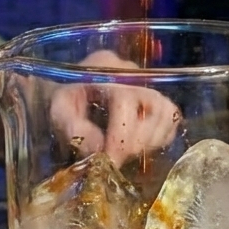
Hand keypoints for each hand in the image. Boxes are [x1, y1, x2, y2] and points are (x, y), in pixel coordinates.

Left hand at [49, 51, 180, 167]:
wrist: (71, 93)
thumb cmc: (64, 101)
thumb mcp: (57, 112)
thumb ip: (72, 128)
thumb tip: (99, 149)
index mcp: (106, 67)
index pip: (126, 99)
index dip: (121, 134)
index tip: (110, 159)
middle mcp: (132, 71)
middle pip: (152, 105)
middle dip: (134, 141)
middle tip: (116, 160)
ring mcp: (149, 84)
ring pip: (166, 113)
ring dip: (149, 141)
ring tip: (125, 152)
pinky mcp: (158, 99)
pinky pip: (171, 119)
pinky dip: (159, 138)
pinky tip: (138, 147)